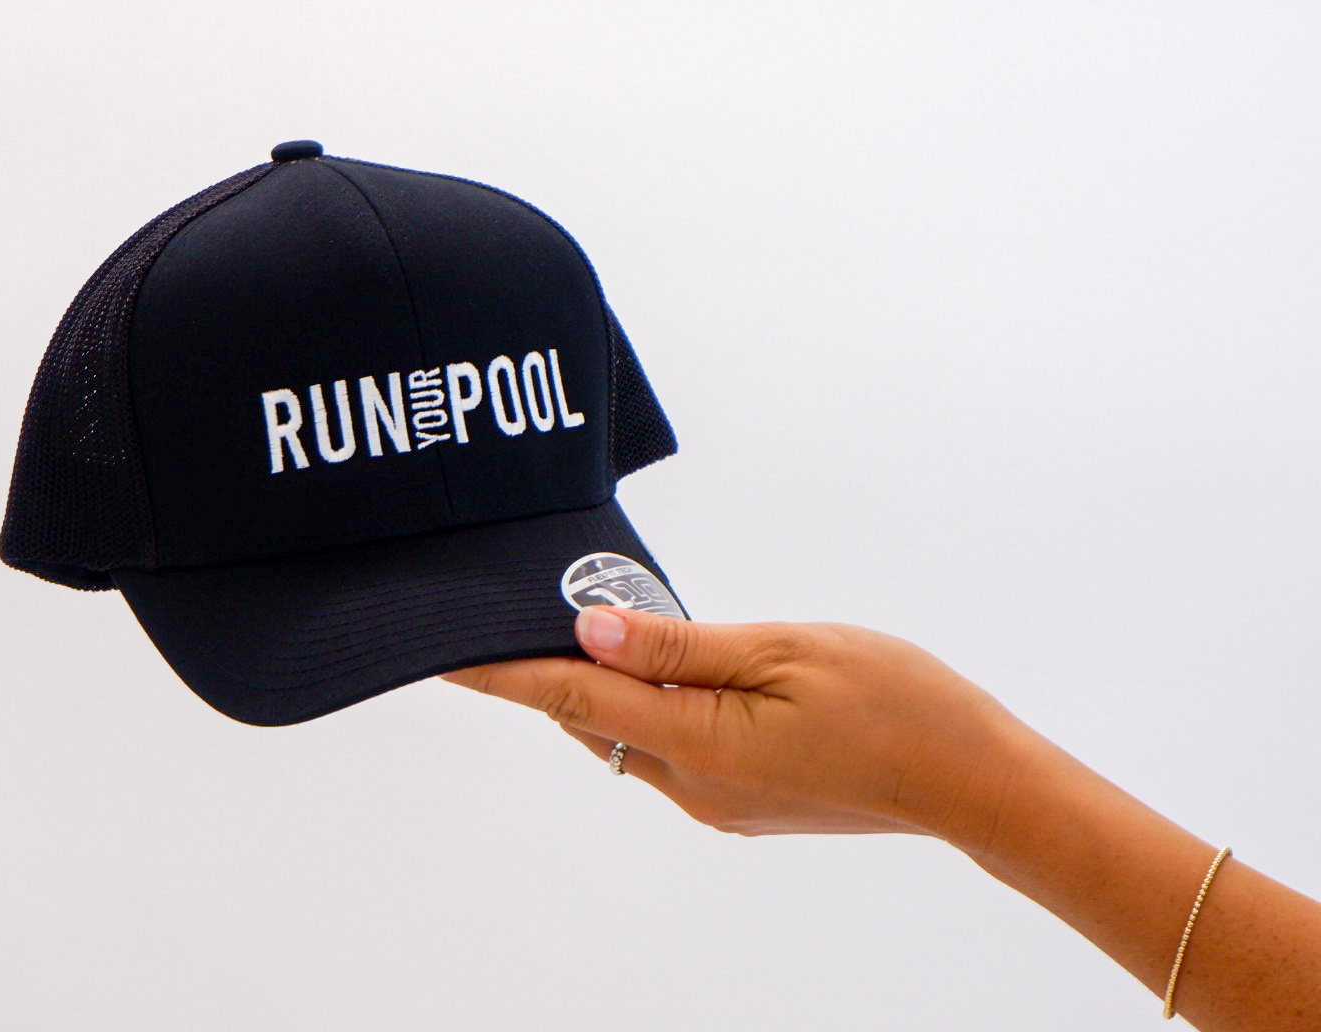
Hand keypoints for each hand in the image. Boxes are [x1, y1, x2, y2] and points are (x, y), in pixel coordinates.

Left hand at [442, 606, 1034, 846]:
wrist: (973, 781)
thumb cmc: (895, 702)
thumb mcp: (782, 650)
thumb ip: (677, 643)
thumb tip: (589, 630)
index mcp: (698, 743)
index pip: (572, 698)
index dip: (503, 673)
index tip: (443, 653)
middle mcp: (693, 785)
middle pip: (591, 720)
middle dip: (545, 672)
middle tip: (509, 614)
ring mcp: (716, 802)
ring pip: (628, 735)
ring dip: (598, 688)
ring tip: (578, 626)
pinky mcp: (740, 802)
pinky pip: (667, 748)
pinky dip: (644, 706)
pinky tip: (656, 667)